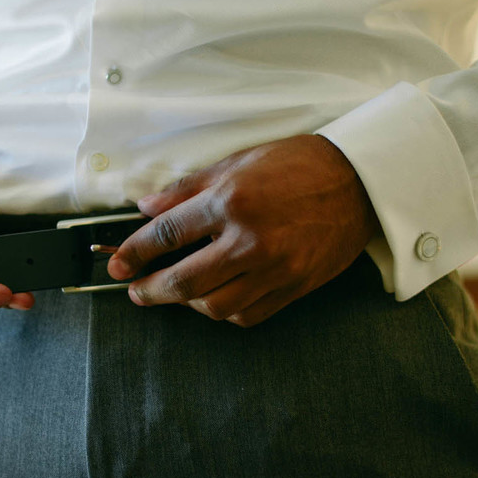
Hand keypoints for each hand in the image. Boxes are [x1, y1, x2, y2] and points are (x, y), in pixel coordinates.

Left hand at [107, 134, 380, 326]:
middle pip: (184, 280)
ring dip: (188, 304)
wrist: (359, 181)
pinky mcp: (293, 287)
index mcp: (231, 201)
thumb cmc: (299, 165)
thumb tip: (147, 208)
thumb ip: (188, 189)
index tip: (118, 264)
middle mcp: (250, 239)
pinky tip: (216, 298)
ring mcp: (274, 268)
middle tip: (136, 291)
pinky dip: (225, 312)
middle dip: (151, 290)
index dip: (135, 252)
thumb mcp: (238, 162)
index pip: (167, 233)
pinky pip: (247, 315)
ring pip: (215, 306)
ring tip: (177, 292)